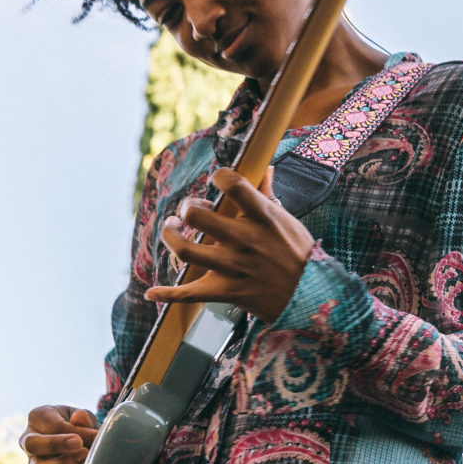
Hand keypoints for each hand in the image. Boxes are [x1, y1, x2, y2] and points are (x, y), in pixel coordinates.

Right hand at [20, 405, 99, 463]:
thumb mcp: (82, 416)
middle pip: (32, 444)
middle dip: (56, 445)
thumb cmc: (79, 423)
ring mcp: (35, 463)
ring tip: (84, 457)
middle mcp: (29, 441)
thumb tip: (80, 417)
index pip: (52, 424)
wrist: (81, 441)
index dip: (75, 430)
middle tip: (80, 444)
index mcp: (37, 417)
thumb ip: (82, 417)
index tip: (96, 435)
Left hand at [147, 168, 314, 321]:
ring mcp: (233, 267)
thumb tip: (264, 168)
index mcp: (262, 217)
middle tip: (188, 211)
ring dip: (170, 237)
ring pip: (186, 251)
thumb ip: (267, 194)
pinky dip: (167, 294)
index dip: (220, 176)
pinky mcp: (226, 291)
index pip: (233, 184)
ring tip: (171, 229)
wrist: (311, 295)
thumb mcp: (286, 220)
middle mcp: (244, 240)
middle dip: (186, 208)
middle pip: (197, 216)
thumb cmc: (298, 253)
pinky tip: (152, 292)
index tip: (218, 181)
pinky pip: (189, 294)